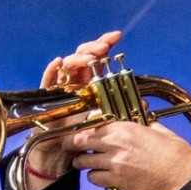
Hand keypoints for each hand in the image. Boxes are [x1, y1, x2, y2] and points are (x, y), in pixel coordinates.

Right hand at [25, 31, 123, 180]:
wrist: (61, 152)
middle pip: (81, 56)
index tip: (117, 37)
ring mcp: (59, 87)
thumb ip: (121, 109)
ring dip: (78, 59)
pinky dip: (52, 70)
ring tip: (89, 59)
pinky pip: (47, 80)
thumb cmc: (81, 135)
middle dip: (93, 49)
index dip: (105, 43)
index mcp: (88, 82)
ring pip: (67, 65)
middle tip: (104, 48)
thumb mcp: (105, 121)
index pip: (96, 57)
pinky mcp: (46, 97)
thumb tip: (144, 103)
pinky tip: (58, 62)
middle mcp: (74, 80)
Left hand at [65, 119, 190, 189]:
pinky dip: (94, 177)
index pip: (93, 126)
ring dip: (82, 163)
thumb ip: (144, 124)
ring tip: (84, 163)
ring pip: (84, 162)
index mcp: (125, 128)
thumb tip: (142, 121)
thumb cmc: (174, 152)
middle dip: (73, 145)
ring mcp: (114, 163)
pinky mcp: (116, 180)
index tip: (81, 134)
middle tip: (72, 147)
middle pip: (81, 142)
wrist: (180, 174)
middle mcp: (116, 144)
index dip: (84, 131)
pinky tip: (99, 176)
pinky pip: (94, 179)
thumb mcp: (158, 130)